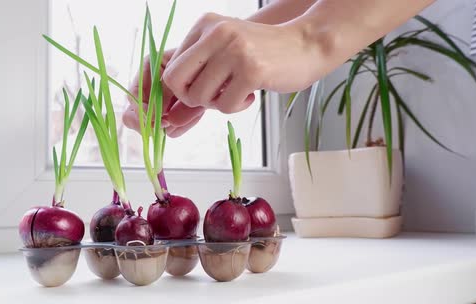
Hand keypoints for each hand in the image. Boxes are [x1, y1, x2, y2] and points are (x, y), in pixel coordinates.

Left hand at [124, 13, 317, 137]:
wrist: (307, 45)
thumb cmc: (264, 52)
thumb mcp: (226, 46)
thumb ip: (199, 63)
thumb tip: (169, 98)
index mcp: (205, 25)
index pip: (170, 66)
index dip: (179, 89)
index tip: (196, 95)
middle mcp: (216, 33)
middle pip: (176, 81)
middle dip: (190, 98)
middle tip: (211, 98)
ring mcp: (234, 50)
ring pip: (199, 97)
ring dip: (216, 103)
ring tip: (235, 92)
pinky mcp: (251, 70)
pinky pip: (224, 106)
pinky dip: (236, 107)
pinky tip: (251, 93)